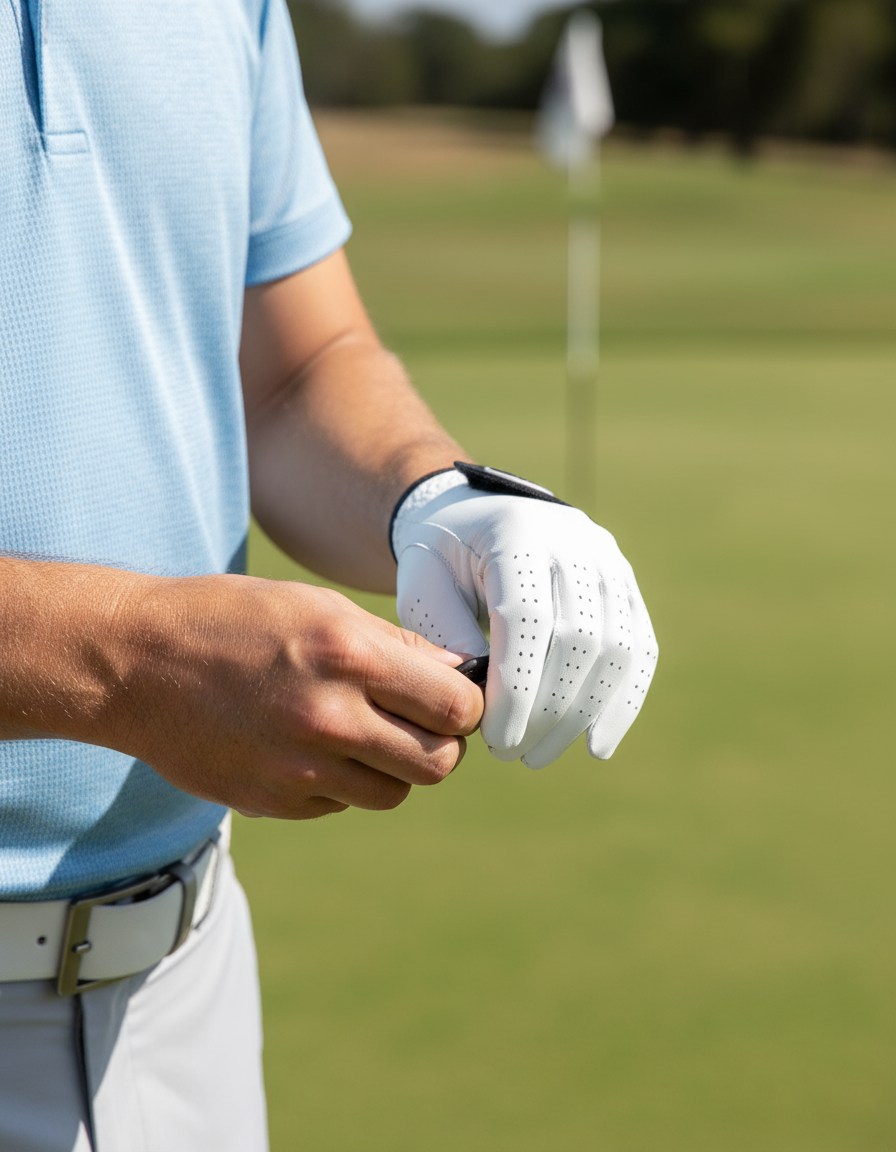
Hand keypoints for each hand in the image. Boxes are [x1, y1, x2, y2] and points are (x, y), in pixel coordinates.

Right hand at [98, 575, 484, 818]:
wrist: (134, 662)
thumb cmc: (231, 620)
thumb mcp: (316, 606)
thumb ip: (393, 643)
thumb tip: (456, 673)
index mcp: (349, 655)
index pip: (457, 707)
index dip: (465, 704)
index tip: (452, 698)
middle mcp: (330, 717)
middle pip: (439, 762)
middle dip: (441, 743)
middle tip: (418, 722)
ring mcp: (300, 768)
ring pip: (394, 793)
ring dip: (392, 768)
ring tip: (361, 733)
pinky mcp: (272, 802)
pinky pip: (340, 804)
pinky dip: (340, 782)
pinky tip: (308, 746)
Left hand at [392, 465, 657, 768]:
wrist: (476, 517)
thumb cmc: (441, 560)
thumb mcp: (422, 587)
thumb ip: (446, 636)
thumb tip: (481, 700)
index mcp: (517, 533)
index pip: (529, 619)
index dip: (518, 687)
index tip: (495, 738)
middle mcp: (575, 542)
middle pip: (579, 638)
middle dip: (547, 709)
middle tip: (511, 755)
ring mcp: (609, 562)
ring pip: (617, 649)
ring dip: (582, 715)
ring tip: (539, 756)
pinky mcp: (627, 588)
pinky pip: (641, 650)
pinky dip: (622, 703)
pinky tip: (595, 744)